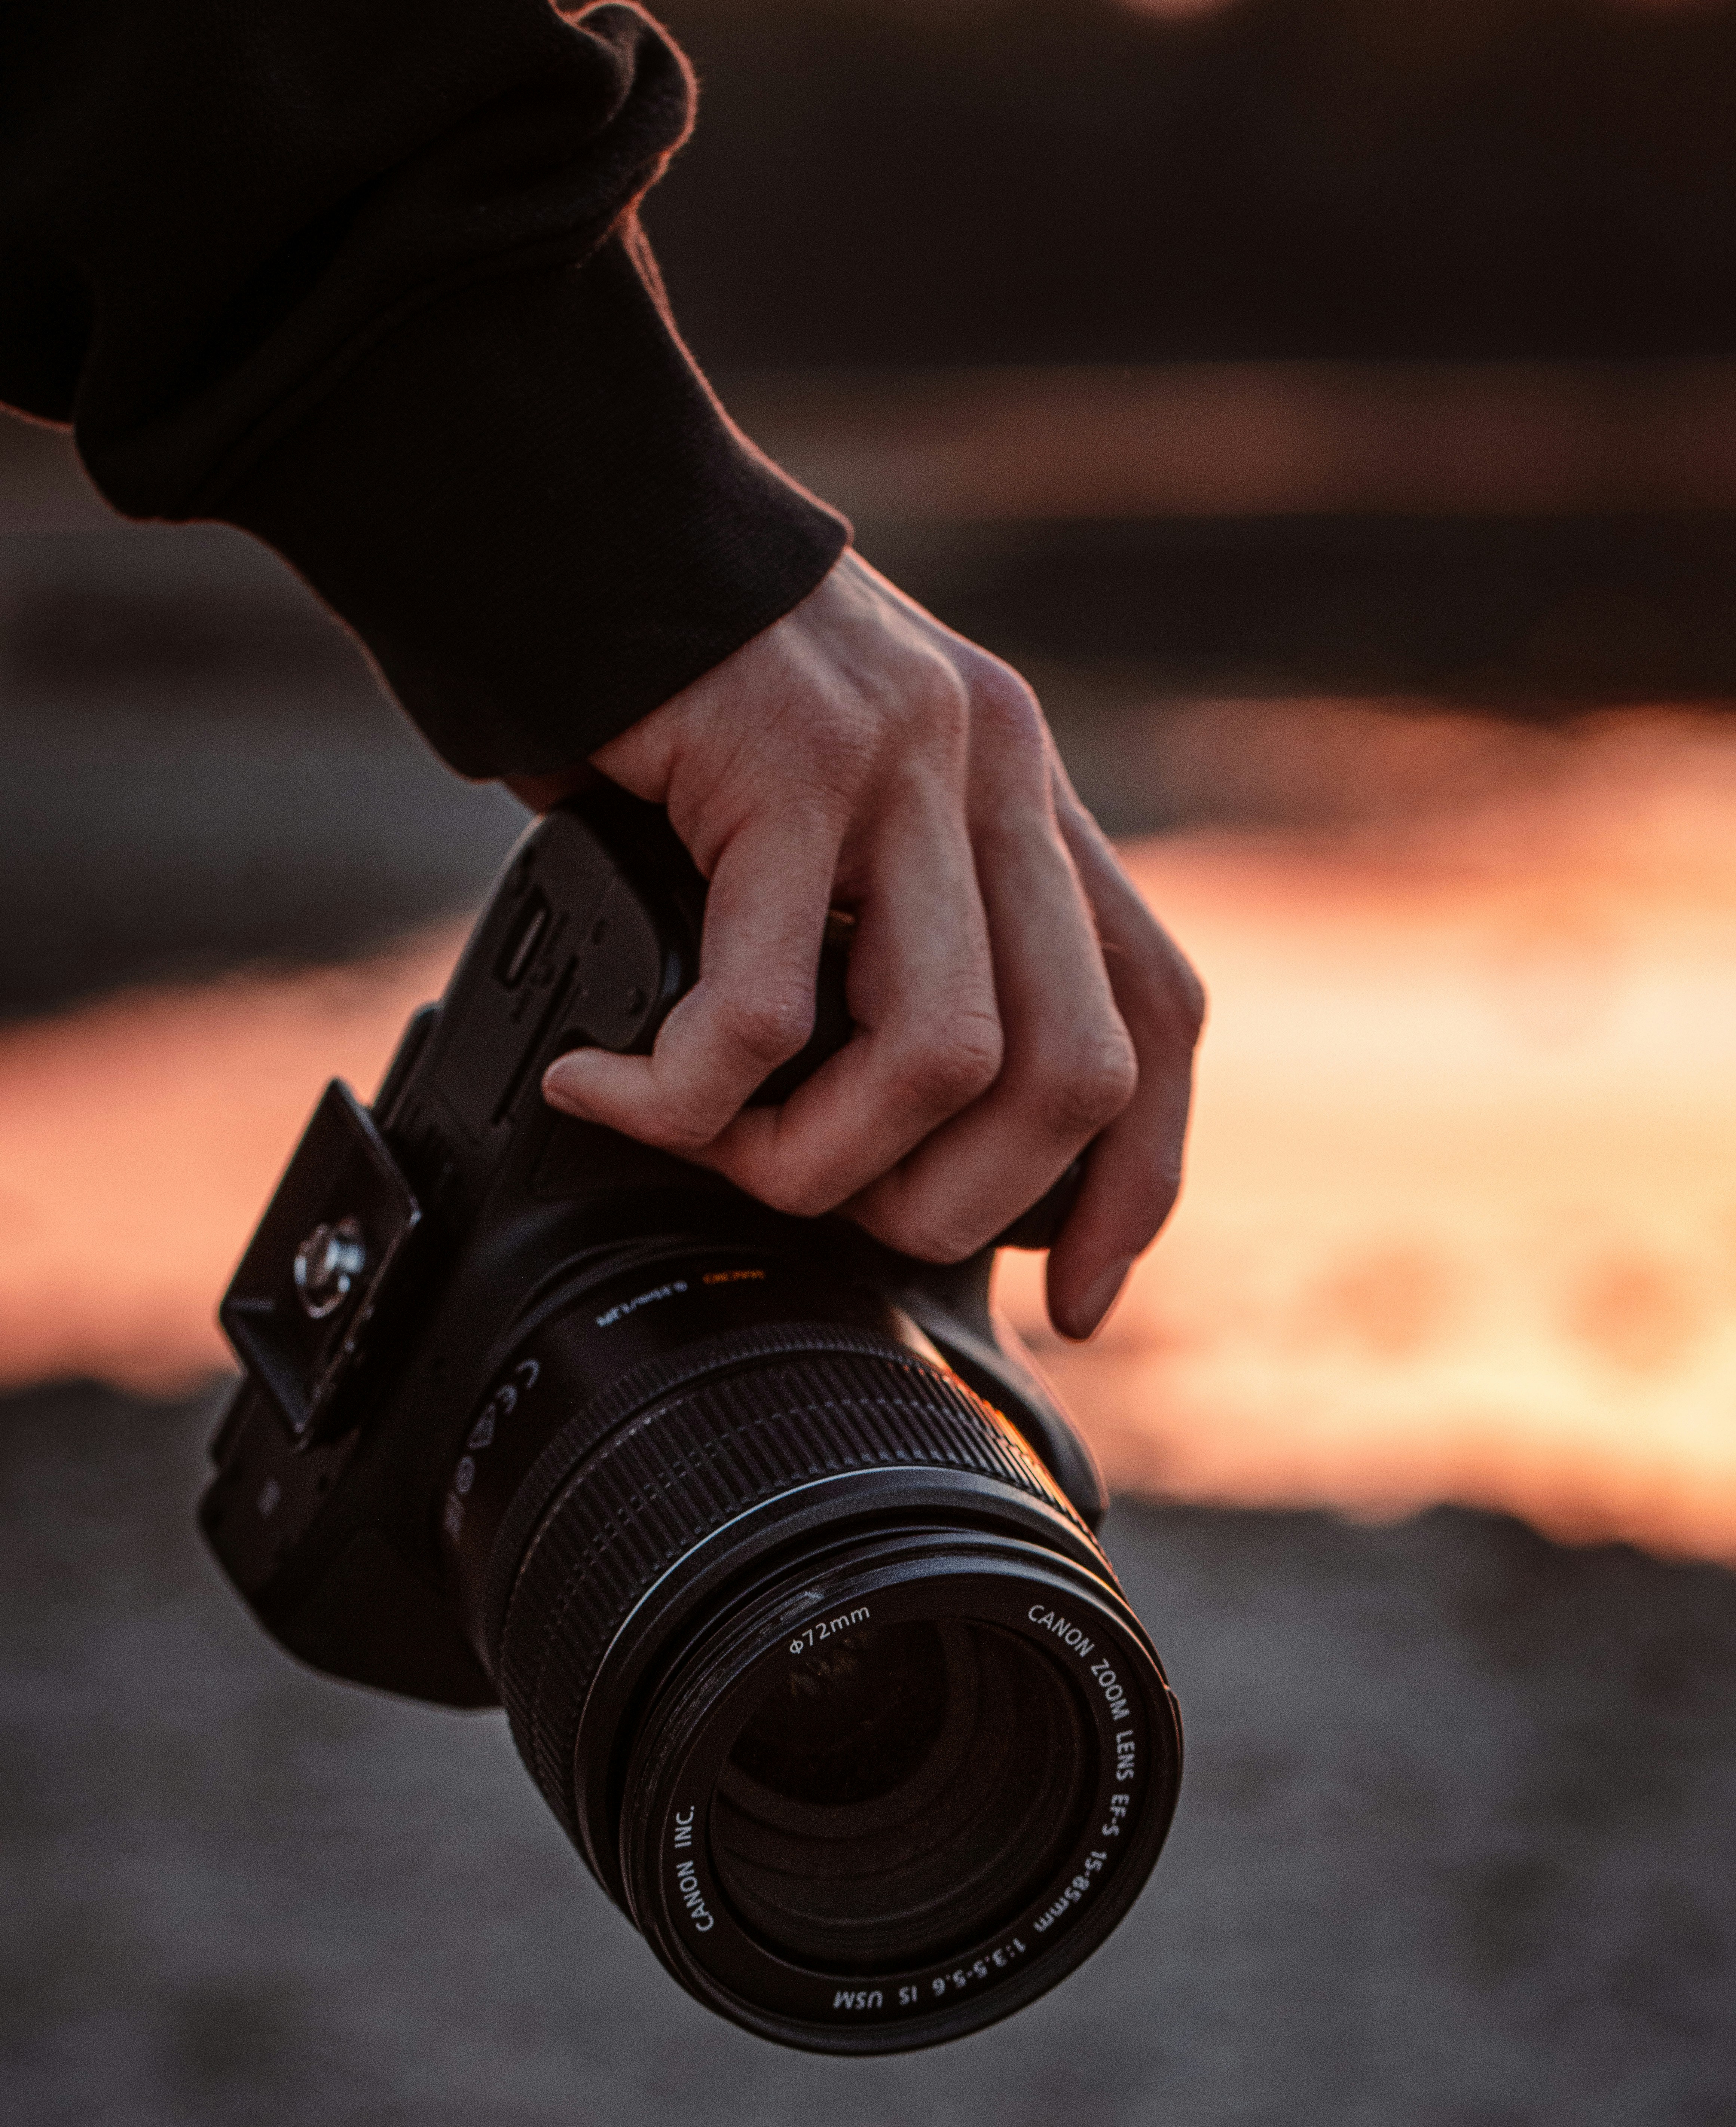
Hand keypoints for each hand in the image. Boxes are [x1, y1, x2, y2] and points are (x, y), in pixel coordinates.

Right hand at [510, 551, 1203, 1339]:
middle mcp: (998, 775)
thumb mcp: (839, 823)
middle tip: (832, 1219)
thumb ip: (893, 938)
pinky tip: (610, 1090)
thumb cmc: (682, 705)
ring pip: (940, 1060)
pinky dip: (681, 1095)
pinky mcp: (790, 762)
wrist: (572, 521)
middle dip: (955, 1204)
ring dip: (813, 1161)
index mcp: (1024, 798)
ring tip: (708, 1149)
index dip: (1139, 1182)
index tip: (1083, 1300)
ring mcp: (906, 763)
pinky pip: (764, 1010)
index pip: (1152, 1014)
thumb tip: (891, 1135)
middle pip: (1070, 1072)